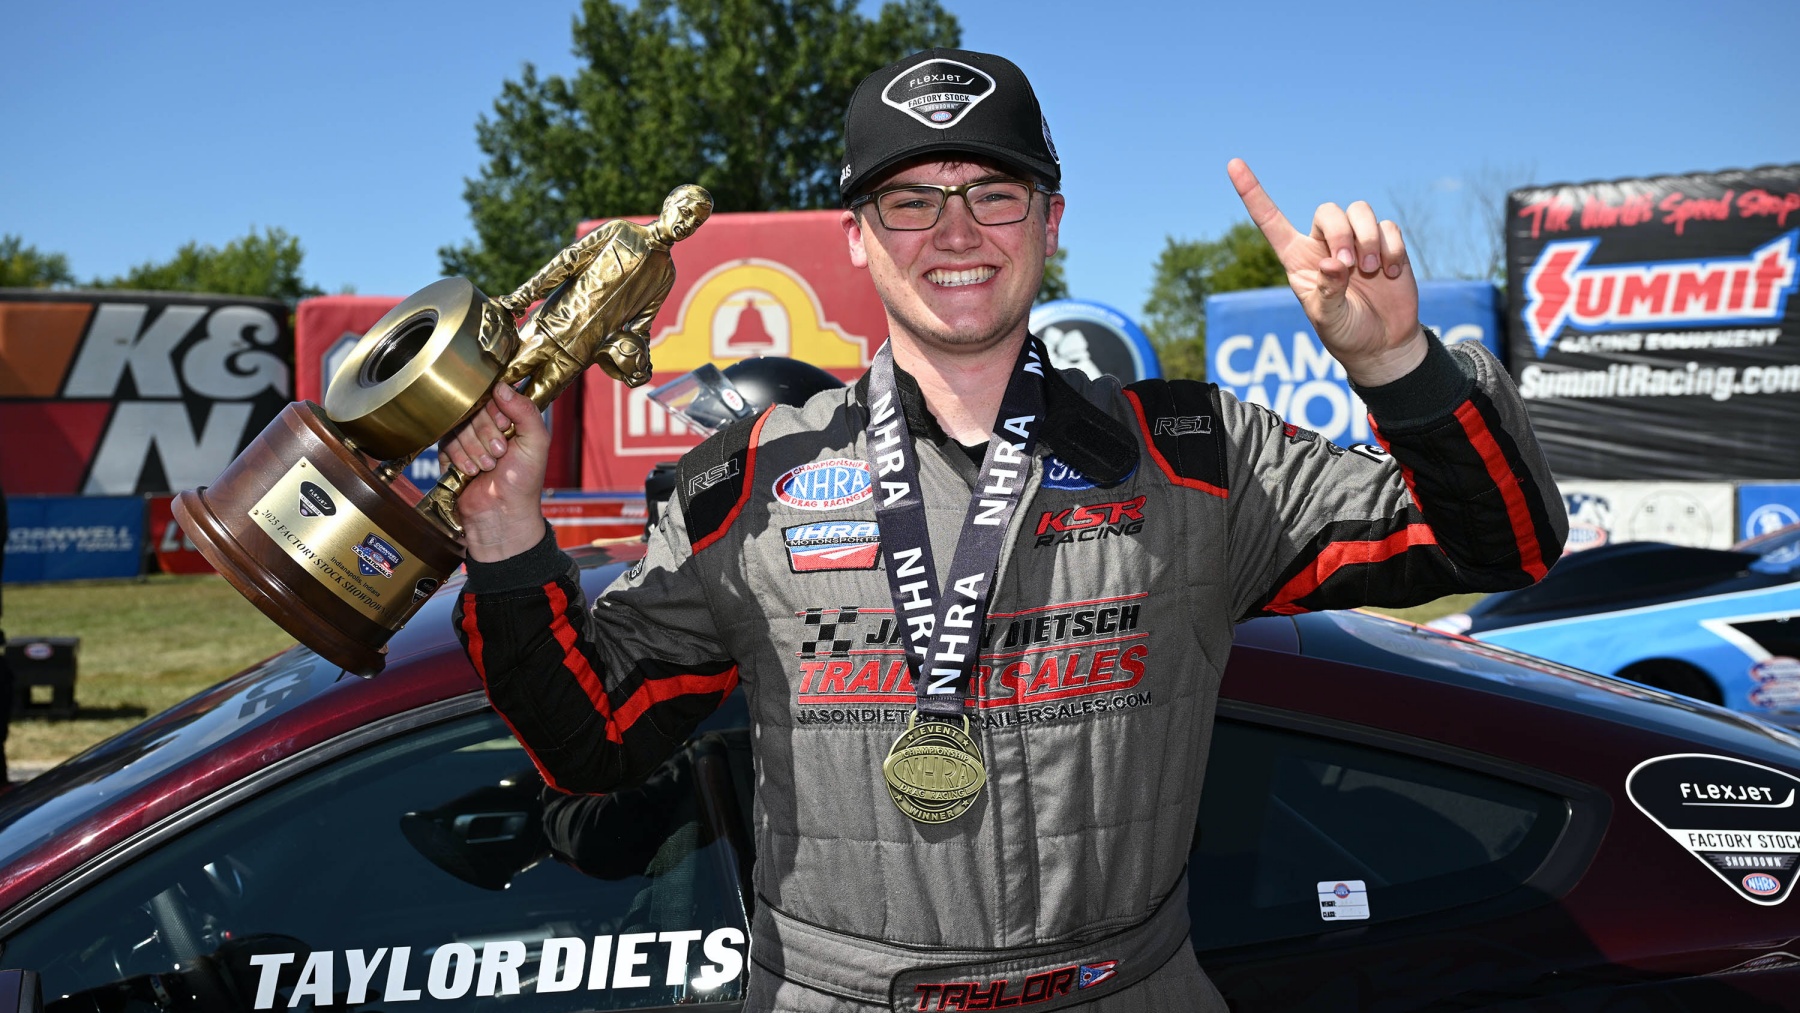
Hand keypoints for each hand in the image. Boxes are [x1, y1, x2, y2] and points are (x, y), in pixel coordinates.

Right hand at [443, 382, 548, 561]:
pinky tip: (472, 472)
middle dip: (485, 434)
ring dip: (474, 449)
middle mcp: (488, 424)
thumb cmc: (524, 480)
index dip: (494, 411)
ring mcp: (468, 437)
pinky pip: (444, 442)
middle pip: (472, 409)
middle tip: (499, 452)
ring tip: (488, 466)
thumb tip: (501, 386)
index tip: (504, 427)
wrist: (502, 513)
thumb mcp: (536, 442)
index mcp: (511, 417)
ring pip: (457, 425)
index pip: (492, 394)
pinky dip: (459, 458)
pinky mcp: (451, 452)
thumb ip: (525, 410)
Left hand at [1228, 158, 1426, 386]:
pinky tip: (1391, 272)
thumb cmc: (1345, 332)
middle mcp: (1324, 244)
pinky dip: (1391, 248)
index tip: (1233, 164)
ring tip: (1372, 270)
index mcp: (1297, 259)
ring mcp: (1356, 241)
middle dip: (1342, 235)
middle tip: (1351, 267)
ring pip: (1359, 210)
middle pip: (1328, 211)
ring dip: (1368, 239)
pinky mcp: (1385, 243)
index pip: (1270, 220)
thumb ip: (1328, 292)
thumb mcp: (1329, 319)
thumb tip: (1333, 264)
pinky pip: (1389, 226)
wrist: (1383, 342)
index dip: (1252, 193)